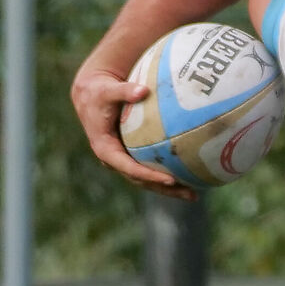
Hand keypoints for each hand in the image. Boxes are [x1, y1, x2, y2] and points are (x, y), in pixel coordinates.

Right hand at [69, 62, 194, 200]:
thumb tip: (143, 90)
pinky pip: (150, 169)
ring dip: (170, 189)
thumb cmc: (99, 93)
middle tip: (190, 195)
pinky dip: (167, 174)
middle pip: (142, 181)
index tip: (170, 180)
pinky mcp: (131, 156)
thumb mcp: (108, 91)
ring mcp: (123, 160)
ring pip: (147, 180)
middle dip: (165, 190)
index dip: (150, 176)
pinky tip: (189, 177)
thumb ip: (124, 91)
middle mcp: (114, 160)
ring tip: (194, 194)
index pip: (130, 168)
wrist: (90, 96)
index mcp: (106, 149)